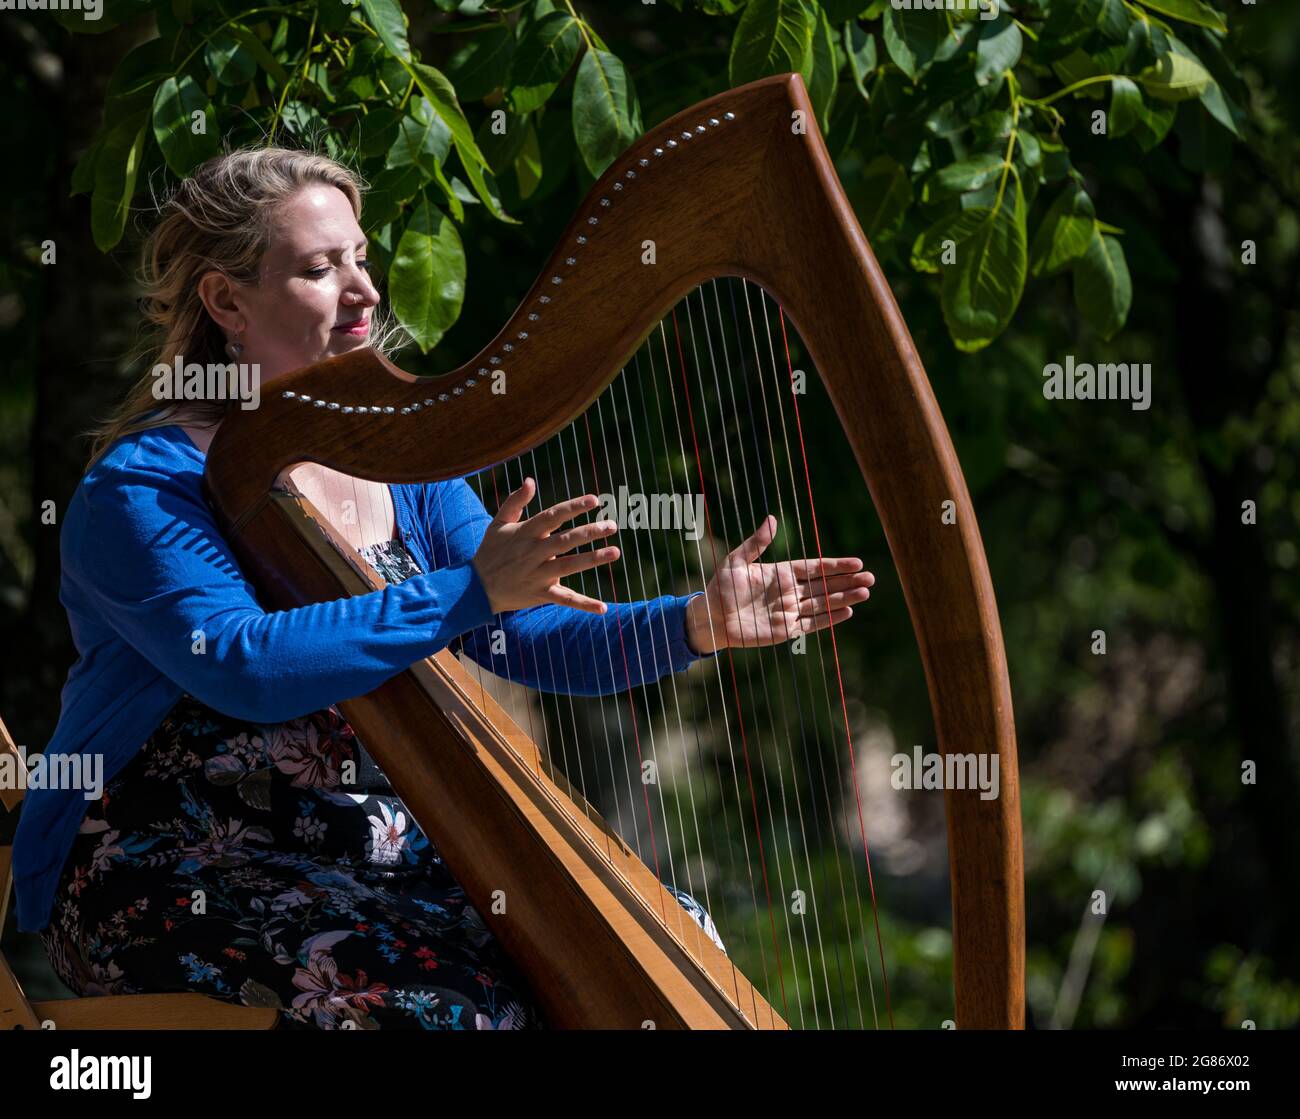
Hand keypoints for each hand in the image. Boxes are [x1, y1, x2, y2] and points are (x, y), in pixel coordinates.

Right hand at [471, 477, 620, 614]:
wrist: (475, 588)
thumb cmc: (490, 551)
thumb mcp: (498, 523)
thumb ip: (515, 501)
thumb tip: (530, 480)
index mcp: (526, 532)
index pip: (553, 516)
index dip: (573, 507)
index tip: (594, 499)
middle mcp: (533, 552)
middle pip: (565, 540)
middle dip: (589, 532)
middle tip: (612, 525)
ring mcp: (537, 574)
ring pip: (568, 566)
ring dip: (592, 559)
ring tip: (614, 552)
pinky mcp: (540, 594)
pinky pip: (565, 599)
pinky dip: (584, 605)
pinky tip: (603, 608)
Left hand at [684, 515, 873, 654]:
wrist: (711, 618)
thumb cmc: (720, 587)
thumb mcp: (736, 561)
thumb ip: (756, 543)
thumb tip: (771, 519)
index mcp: (781, 573)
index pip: (814, 568)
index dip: (835, 565)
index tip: (856, 562)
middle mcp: (789, 591)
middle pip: (825, 585)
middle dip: (847, 581)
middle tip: (871, 577)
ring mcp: (789, 611)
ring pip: (823, 603)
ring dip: (844, 598)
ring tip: (866, 592)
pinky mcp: (786, 630)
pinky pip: (813, 623)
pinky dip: (830, 618)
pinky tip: (848, 611)